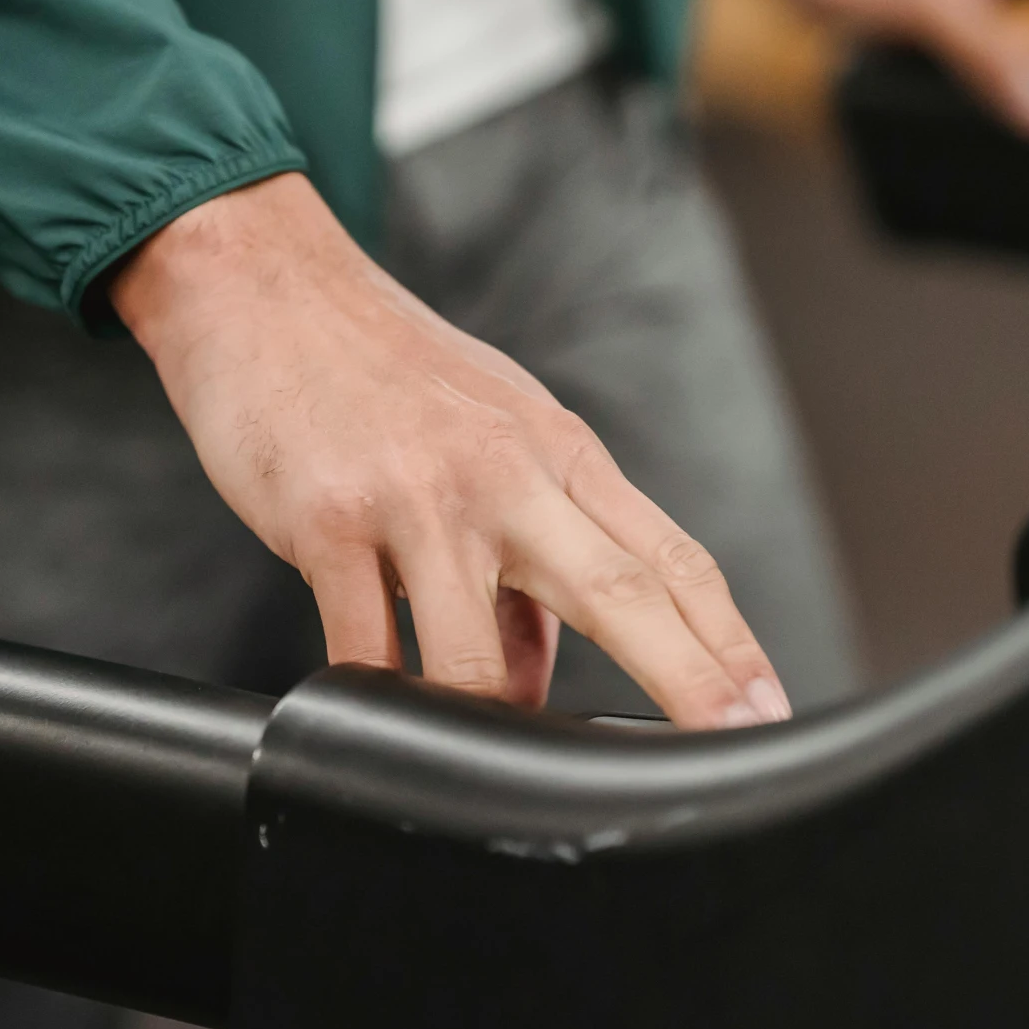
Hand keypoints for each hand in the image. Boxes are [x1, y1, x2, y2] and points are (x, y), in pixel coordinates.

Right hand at [111, 172, 792, 729]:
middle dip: (689, 681)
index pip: (672, 557)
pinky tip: (370, 705)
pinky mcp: (328, 520)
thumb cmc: (381, 370)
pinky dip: (374, 699)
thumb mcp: (487, 441)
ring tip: (478, 750)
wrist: (260, 279)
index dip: (728, 641)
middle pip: (622, 595)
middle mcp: (506, 472)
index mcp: (560, 453)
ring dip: (489, 725)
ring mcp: (418, 496)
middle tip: (735, 747)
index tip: (769, 709)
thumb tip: (542, 689)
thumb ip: (523, 566)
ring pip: (476, 661)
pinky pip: (363, 653)